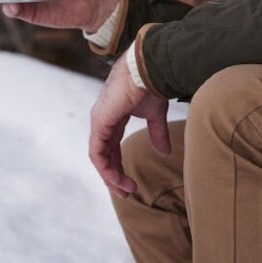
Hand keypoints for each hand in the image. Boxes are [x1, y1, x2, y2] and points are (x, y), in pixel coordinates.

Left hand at [87, 55, 170, 197]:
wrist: (148, 70)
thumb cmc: (151, 85)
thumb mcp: (155, 115)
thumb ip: (157, 134)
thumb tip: (164, 152)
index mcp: (114, 116)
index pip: (112, 146)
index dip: (120, 165)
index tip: (131, 183)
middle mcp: (102, 120)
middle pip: (104, 154)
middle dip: (114, 175)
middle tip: (127, 192)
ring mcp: (98, 122)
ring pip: (99, 157)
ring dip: (111, 176)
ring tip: (126, 190)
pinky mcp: (99, 123)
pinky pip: (97, 153)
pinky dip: (106, 168)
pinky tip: (117, 179)